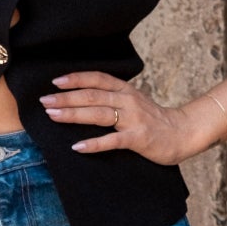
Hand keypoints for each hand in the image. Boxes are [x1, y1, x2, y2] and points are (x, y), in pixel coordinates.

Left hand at [40, 70, 198, 165]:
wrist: (182, 133)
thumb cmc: (154, 120)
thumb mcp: (133, 102)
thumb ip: (112, 98)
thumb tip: (83, 98)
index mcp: (125, 90)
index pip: (97, 79)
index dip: (76, 79)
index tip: (56, 82)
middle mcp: (128, 101)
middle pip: (92, 95)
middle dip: (66, 98)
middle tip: (44, 101)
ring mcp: (133, 119)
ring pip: (98, 113)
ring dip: (73, 114)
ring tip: (53, 116)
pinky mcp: (137, 138)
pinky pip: (112, 141)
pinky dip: (93, 144)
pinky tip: (77, 147)